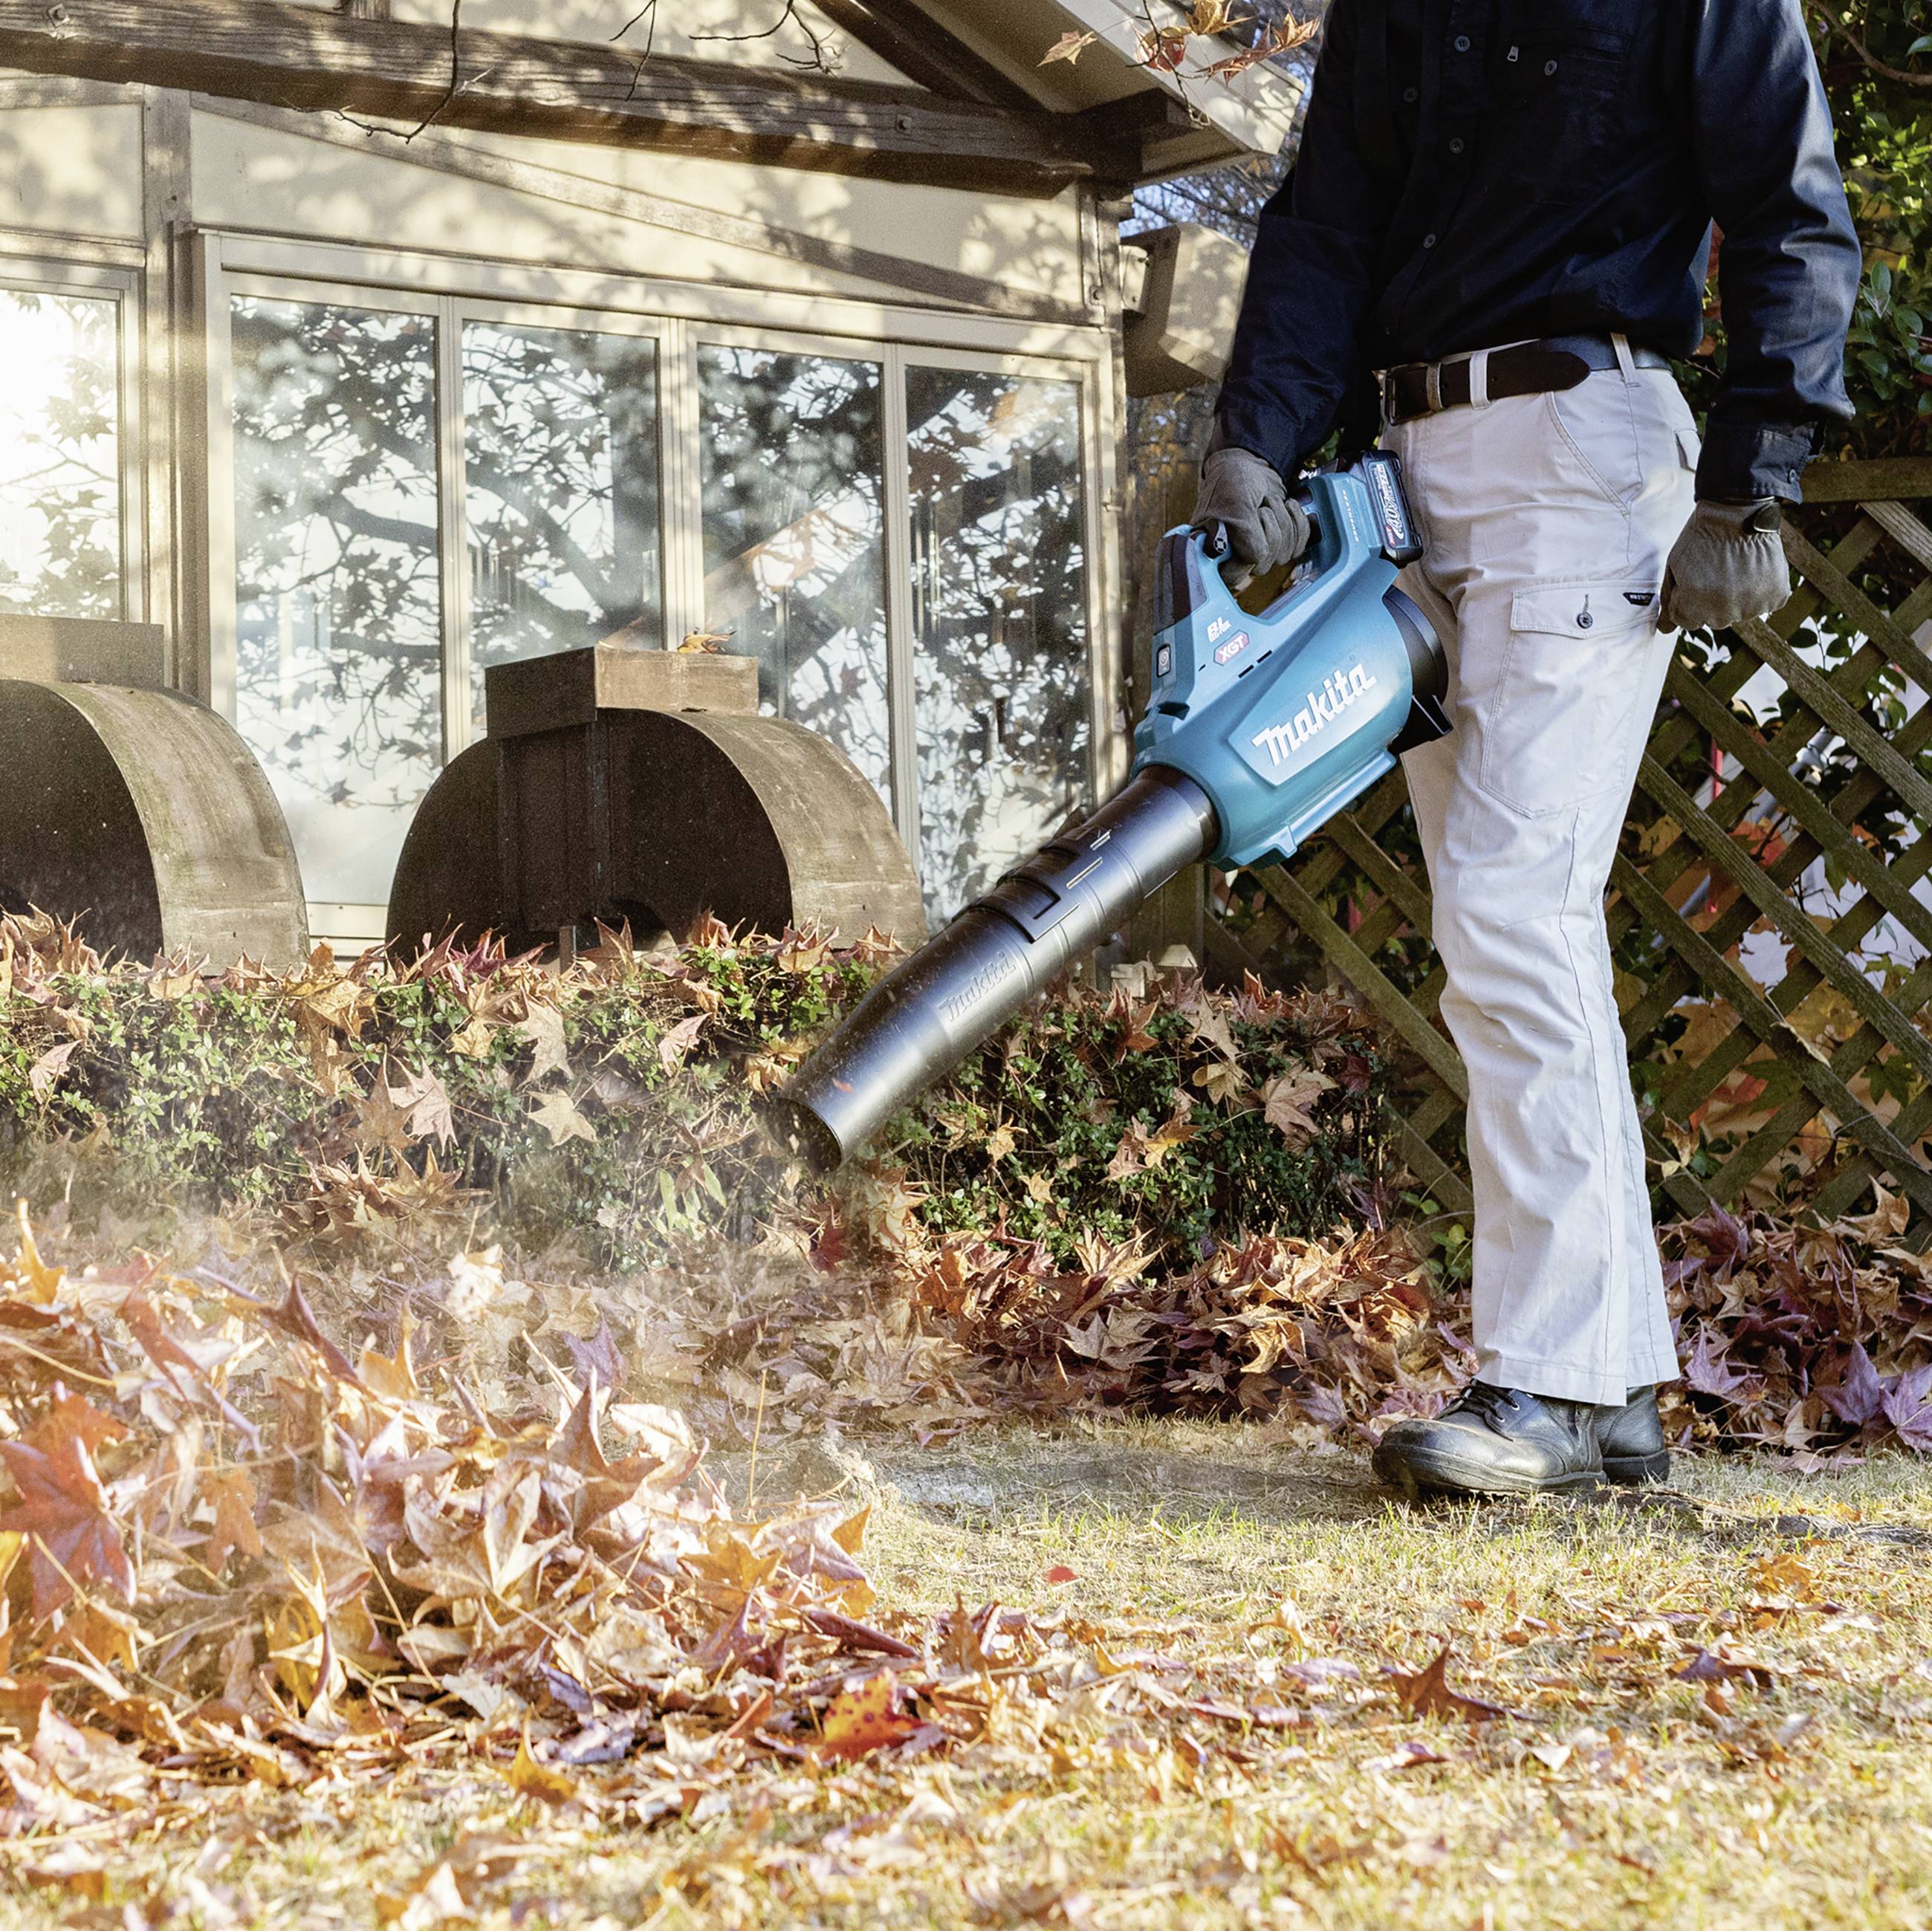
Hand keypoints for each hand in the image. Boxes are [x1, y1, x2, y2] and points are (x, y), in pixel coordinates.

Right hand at [1192, 446, 1309, 590]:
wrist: (1251, 465)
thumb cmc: (1234, 481)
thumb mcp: (1235, 504)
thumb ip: (1243, 533)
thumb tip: (1256, 557)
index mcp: (1213, 553)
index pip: (1233, 574)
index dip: (1245, 553)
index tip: (1248, 524)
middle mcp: (1234, 559)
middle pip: (1263, 565)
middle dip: (1268, 529)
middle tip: (1259, 507)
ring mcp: (1258, 555)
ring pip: (1283, 555)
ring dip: (1283, 521)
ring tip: (1269, 502)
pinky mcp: (1278, 546)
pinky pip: (1299, 546)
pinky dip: (1298, 522)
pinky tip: (1286, 506)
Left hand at [1660, 499, 1789, 632]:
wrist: (1737, 510)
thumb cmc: (1701, 537)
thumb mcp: (1675, 566)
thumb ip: (1668, 600)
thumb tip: (1664, 630)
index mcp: (1695, 605)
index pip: (1687, 622)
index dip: (1688, 600)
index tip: (1693, 581)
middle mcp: (1724, 610)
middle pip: (1714, 620)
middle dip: (1711, 601)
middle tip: (1716, 571)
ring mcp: (1752, 605)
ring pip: (1739, 613)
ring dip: (1737, 597)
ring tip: (1736, 568)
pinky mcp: (1776, 596)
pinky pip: (1764, 604)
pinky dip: (1760, 591)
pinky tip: (1753, 570)